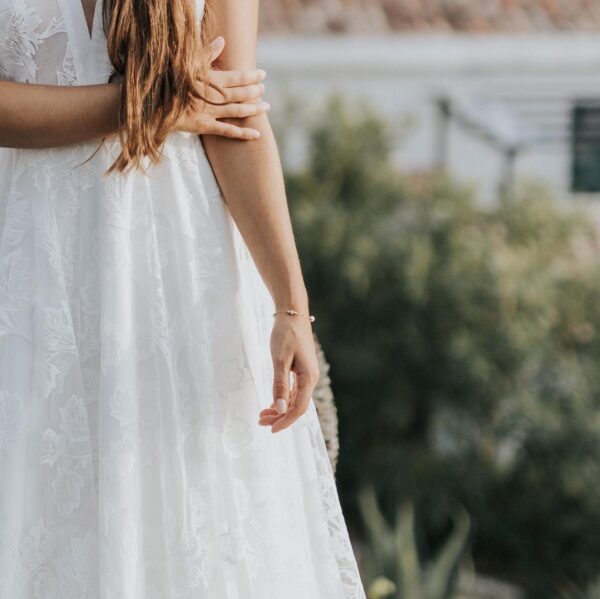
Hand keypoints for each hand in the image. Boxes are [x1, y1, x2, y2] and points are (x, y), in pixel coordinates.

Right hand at [175, 36, 268, 139]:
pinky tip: (256, 135)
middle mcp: (213, 97)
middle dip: (254, 91)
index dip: (251, 76)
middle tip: (264, 89)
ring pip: (237, 111)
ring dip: (254, 109)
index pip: (236, 77)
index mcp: (210, 80)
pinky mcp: (205, 127)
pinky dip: (243, 134)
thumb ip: (206, 53)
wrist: (153, 105)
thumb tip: (222, 40)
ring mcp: (210, 113)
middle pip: (240, 94)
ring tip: (266, 106)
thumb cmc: (170, 82)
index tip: (263, 74)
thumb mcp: (187, 64)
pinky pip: (227, 131)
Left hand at [258, 314, 319, 433]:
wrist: (292, 314)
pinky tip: (271, 403)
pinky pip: (293, 391)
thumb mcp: (280, 360)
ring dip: (279, 409)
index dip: (285, 421)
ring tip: (262, 415)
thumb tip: (280, 410)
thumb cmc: (286, 334)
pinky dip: (282, 399)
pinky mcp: (301, 370)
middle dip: (279, 417)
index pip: (299, 408)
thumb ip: (279, 385)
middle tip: (260, 421)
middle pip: (297, 406)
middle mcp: (310, 379)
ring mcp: (306, 375)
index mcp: (308, 378)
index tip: (270, 430)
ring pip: (294, 400)